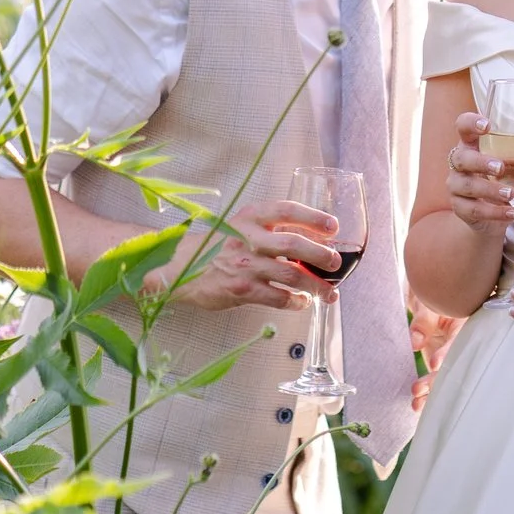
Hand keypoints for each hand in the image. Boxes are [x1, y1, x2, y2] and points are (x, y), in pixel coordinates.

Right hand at [144, 199, 340, 312]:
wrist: (178, 268)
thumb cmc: (217, 247)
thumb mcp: (240, 227)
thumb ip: (270, 229)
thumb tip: (313, 238)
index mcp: (250, 217)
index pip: (287, 211)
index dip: (313, 217)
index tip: (333, 226)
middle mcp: (248, 238)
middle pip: (294, 244)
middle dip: (321, 255)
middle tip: (335, 263)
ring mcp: (244, 265)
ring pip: (291, 275)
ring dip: (316, 285)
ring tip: (329, 292)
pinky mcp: (240, 290)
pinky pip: (278, 297)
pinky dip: (295, 302)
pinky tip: (303, 302)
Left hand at [411, 304, 462, 407]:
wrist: (433, 293)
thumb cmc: (435, 295)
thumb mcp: (429, 303)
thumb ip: (423, 321)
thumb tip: (415, 342)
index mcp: (465, 326)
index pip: (457, 342)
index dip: (446, 353)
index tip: (434, 364)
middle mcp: (460, 344)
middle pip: (452, 365)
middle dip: (437, 380)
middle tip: (419, 388)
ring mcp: (450, 354)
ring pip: (444, 375)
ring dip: (430, 390)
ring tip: (416, 402)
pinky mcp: (441, 360)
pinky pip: (436, 377)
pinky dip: (427, 391)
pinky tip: (417, 403)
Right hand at [446, 112, 513, 233]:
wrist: (492, 213)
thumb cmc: (507, 179)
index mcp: (474, 144)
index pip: (463, 126)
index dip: (470, 122)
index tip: (487, 124)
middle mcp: (460, 163)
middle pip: (461, 157)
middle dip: (481, 161)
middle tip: (502, 167)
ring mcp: (457, 186)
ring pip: (466, 185)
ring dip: (490, 190)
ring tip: (511, 194)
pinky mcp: (460, 208)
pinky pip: (474, 210)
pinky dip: (495, 212)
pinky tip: (512, 212)